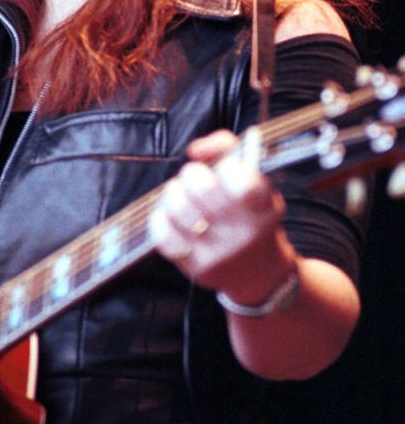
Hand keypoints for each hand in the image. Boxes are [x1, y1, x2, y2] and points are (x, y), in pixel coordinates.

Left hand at [150, 130, 295, 302]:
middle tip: (195, 178)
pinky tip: (169, 216)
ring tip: (182, 196)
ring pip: (178, 208)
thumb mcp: (257, 181)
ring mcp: (219, 252)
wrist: (260, 274)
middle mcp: (243, 231)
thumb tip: (195, 150)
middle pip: (202, 187)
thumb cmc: (252, 215)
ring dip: (174, 194)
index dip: (226, 166)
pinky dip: (160, 219)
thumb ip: (227, 149)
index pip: (241, 179)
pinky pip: (164, 236)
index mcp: (263, 206)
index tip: (225, 169)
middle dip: (192, 174)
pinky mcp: (197, 268)